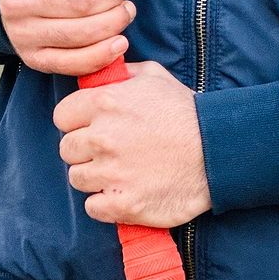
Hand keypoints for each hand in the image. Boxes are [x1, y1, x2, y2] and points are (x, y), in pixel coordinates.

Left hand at [54, 61, 211, 227]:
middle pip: (67, 149)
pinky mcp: (122, 204)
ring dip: (94, 176)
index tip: (90, 126)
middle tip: (108, 150)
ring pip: (77, 179)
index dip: (75, 121)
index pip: (61, 116)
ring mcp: (111, 173)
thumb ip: (121, 74)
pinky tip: (123, 191)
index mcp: (105, 103)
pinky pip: (93, 207)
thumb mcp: (154, 76)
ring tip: (118, 170)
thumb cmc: (185, 111)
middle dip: (84, 150)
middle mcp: (102, 137)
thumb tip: (102, 73)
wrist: (217, 151)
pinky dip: (105, 203)